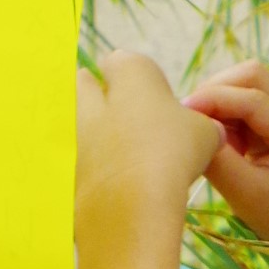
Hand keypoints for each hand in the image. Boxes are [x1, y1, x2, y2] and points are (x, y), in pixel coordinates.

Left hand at [75, 52, 222, 268]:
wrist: (131, 207)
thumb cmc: (172, 154)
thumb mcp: (206, 134)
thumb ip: (202, 125)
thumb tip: (205, 131)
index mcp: (129, 72)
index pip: (123, 62)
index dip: (140, 82)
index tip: (157, 106)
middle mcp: (91, 93)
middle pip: (85, 84)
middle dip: (100, 98)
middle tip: (132, 126)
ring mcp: (72, 130)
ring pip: (77, 123)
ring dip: (95, 136)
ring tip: (126, 163)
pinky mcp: (62, 166)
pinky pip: (76, 159)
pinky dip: (91, 169)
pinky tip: (116, 189)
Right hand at [181, 61, 268, 263]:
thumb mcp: (244, 194)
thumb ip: (217, 156)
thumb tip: (190, 122)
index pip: (254, 98)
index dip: (213, 98)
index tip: (180, 113)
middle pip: (254, 76)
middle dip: (217, 93)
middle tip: (194, 124)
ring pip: (253, 84)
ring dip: (224, 104)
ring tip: (216, 141)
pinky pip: (255, 99)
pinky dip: (233, 114)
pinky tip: (229, 144)